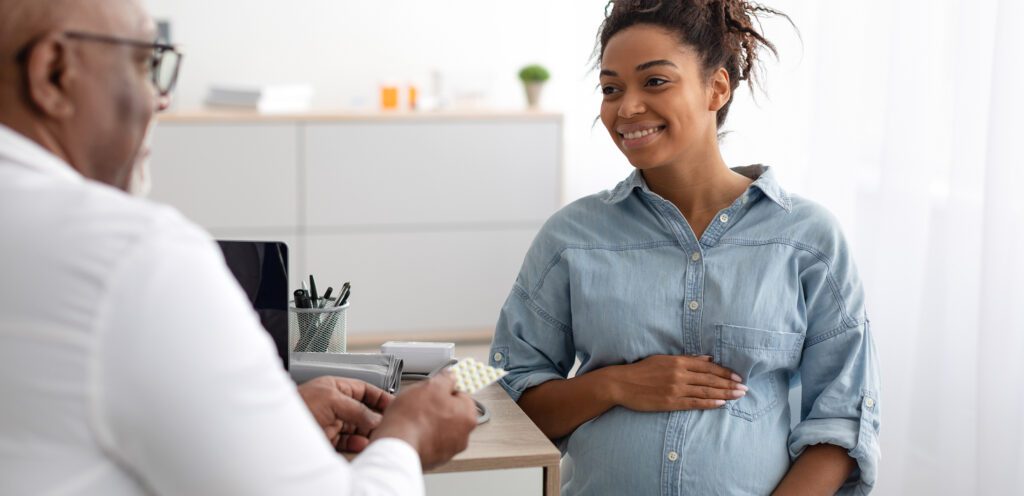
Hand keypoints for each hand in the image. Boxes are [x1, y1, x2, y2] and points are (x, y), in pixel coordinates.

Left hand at [297, 376, 392, 452]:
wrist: (274, 429)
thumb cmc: (296, 405)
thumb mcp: (332, 400)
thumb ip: (357, 409)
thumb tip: (375, 418)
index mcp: (335, 388)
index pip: (364, 390)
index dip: (379, 397)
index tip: (393, 405)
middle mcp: (333, 404)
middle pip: (362, 411)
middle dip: (374, 418)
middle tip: (385, 425)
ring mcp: (330, 421)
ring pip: (356, 428)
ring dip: (366, 433)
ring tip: (374, 438)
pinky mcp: (326, 438)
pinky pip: (346, 442)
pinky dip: (355, 444)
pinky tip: (360, 445)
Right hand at [370, 372, 477, 469]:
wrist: (396, 446)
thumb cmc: (413, 419)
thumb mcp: (431, 385)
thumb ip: (446, 378)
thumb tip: (450, 377)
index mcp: (468, 416)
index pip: (461, 395)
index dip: (445, 389)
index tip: (436, 389)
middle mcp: (463, 436)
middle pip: (451, 413)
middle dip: (437, 407)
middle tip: (421, 403)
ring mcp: (449, 450)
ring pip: (440, 428)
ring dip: (429, 422)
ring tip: (413, 418)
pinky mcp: (434, 459)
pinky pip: (429, 441)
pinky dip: (422, 436)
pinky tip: (411, 431)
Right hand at [606, 355, 747, 411]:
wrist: (622, 384)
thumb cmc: (641, 370)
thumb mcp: (663, 359)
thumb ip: (686, 359)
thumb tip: (707, 358)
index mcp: (678, 362)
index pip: (707, 367)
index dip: (724, 372)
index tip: (737, 377)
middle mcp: (679, 374)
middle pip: (710, 379)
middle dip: (729, 384)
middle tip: (745, 388)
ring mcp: (676, 389)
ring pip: (705, 391)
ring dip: (724, 393)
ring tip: (739, 396)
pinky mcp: (671, 402)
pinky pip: (694, 403)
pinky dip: (709, 402)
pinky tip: (721, 403)